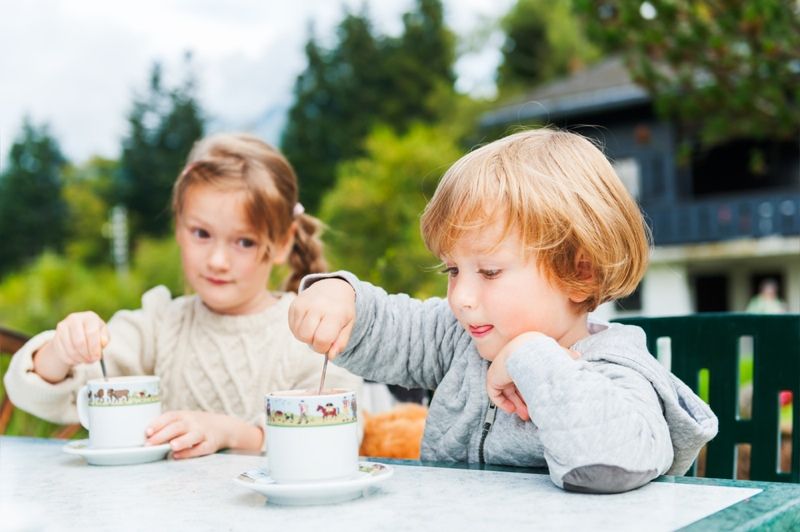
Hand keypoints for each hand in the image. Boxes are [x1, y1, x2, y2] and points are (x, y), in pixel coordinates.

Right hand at [33, 311, 108, 382]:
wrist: (77, 332)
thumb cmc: (94, 335)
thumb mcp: (103, 335)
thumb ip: (104, 338)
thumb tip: (103, 342)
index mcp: (90, 317)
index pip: (91, 333)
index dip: (95, 347)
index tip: (97, 357)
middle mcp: (75, 318)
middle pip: (79, 341)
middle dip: (86, 354)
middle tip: (91, 361)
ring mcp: (63, 326)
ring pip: (70, 348)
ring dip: (79, 358)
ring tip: (85, 360)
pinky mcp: (56, 336)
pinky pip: (62, 352)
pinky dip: (70, 359)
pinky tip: (76, 359)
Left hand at [145, 410, 262, 458]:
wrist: (223, 427)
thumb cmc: (195, 425)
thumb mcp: (183, 420)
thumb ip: (167, 426)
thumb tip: (143, 438)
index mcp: (184, 415)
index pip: (170, 417)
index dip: (158, 423)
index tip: (146, 432)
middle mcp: (193, 422)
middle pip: (178, 427)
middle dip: (163, 435)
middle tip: (149, 444)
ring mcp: (202, 433)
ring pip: (192, 436)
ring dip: (181, 441)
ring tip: (170, 446)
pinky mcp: (210, 444)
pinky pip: (200, 448)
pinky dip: (189, 452)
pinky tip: (178, 456)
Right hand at [288, 278, 355, 358]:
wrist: (333, 288)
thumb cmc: (342, 311)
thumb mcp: (348, 326)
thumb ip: (341, 343)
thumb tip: (331, 356)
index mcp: (334, 312)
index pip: (322, 339)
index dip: (323, 348)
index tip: (328, 344)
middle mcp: (317, 306)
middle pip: (306, 336)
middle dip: (313, 342)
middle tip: (321, 336)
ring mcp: (304, 303)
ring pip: (297, 333)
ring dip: (306, 336)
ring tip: (316, 328)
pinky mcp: (294, 304)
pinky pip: (292, 327)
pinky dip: (299, 330)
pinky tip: (309, 322)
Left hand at [487, 332, 580, 420]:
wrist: (528, 352)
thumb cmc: (546, 353)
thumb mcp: (560, 355)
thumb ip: (568, 356)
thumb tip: (578, 357)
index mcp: (524, 357)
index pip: (527, 376)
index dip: (533, 389)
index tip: (540, 401)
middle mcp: (512, 362)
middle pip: (517, 385)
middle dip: (524, 401)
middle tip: (531, 414)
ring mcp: (501, 369)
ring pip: (507, 391)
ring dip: (516, 404)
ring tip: (525, 416)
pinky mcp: (492, 377)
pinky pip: (494, 393)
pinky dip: (502, 403)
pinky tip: (512, 409)